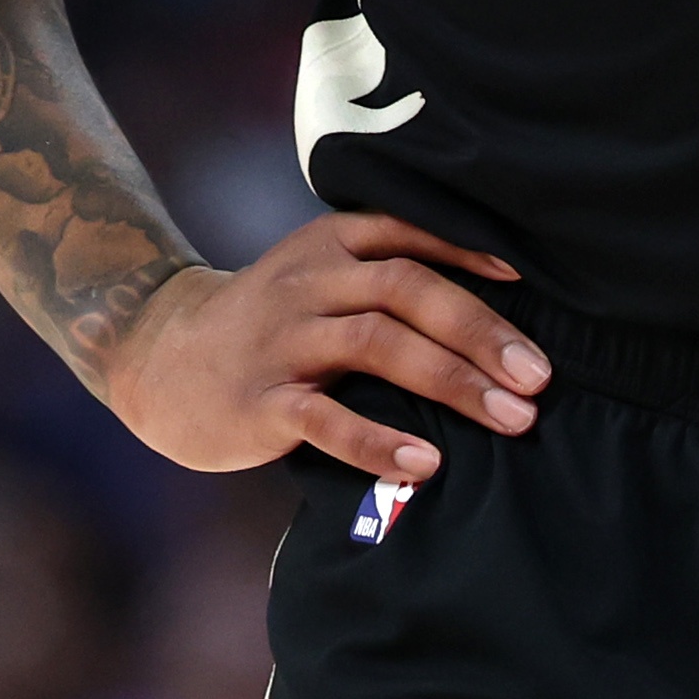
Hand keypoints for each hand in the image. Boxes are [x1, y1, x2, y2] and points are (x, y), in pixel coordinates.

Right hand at [101, 213, 549, 480]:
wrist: (158, 355)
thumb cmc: (271, 323)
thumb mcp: (319, 277)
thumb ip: (387, 279)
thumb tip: (498, 316)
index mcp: (330, 243)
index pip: (410, 235)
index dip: (471, 254)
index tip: (531, 283)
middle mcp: (309, 281)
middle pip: (406, 290)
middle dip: (481, 332)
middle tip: (539, 377)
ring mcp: (283, 340)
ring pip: (376, 344)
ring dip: (452, 380)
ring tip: (512, 417)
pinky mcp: (260, 401)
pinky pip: (325, 419)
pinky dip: (379, 441)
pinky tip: (426, 463)